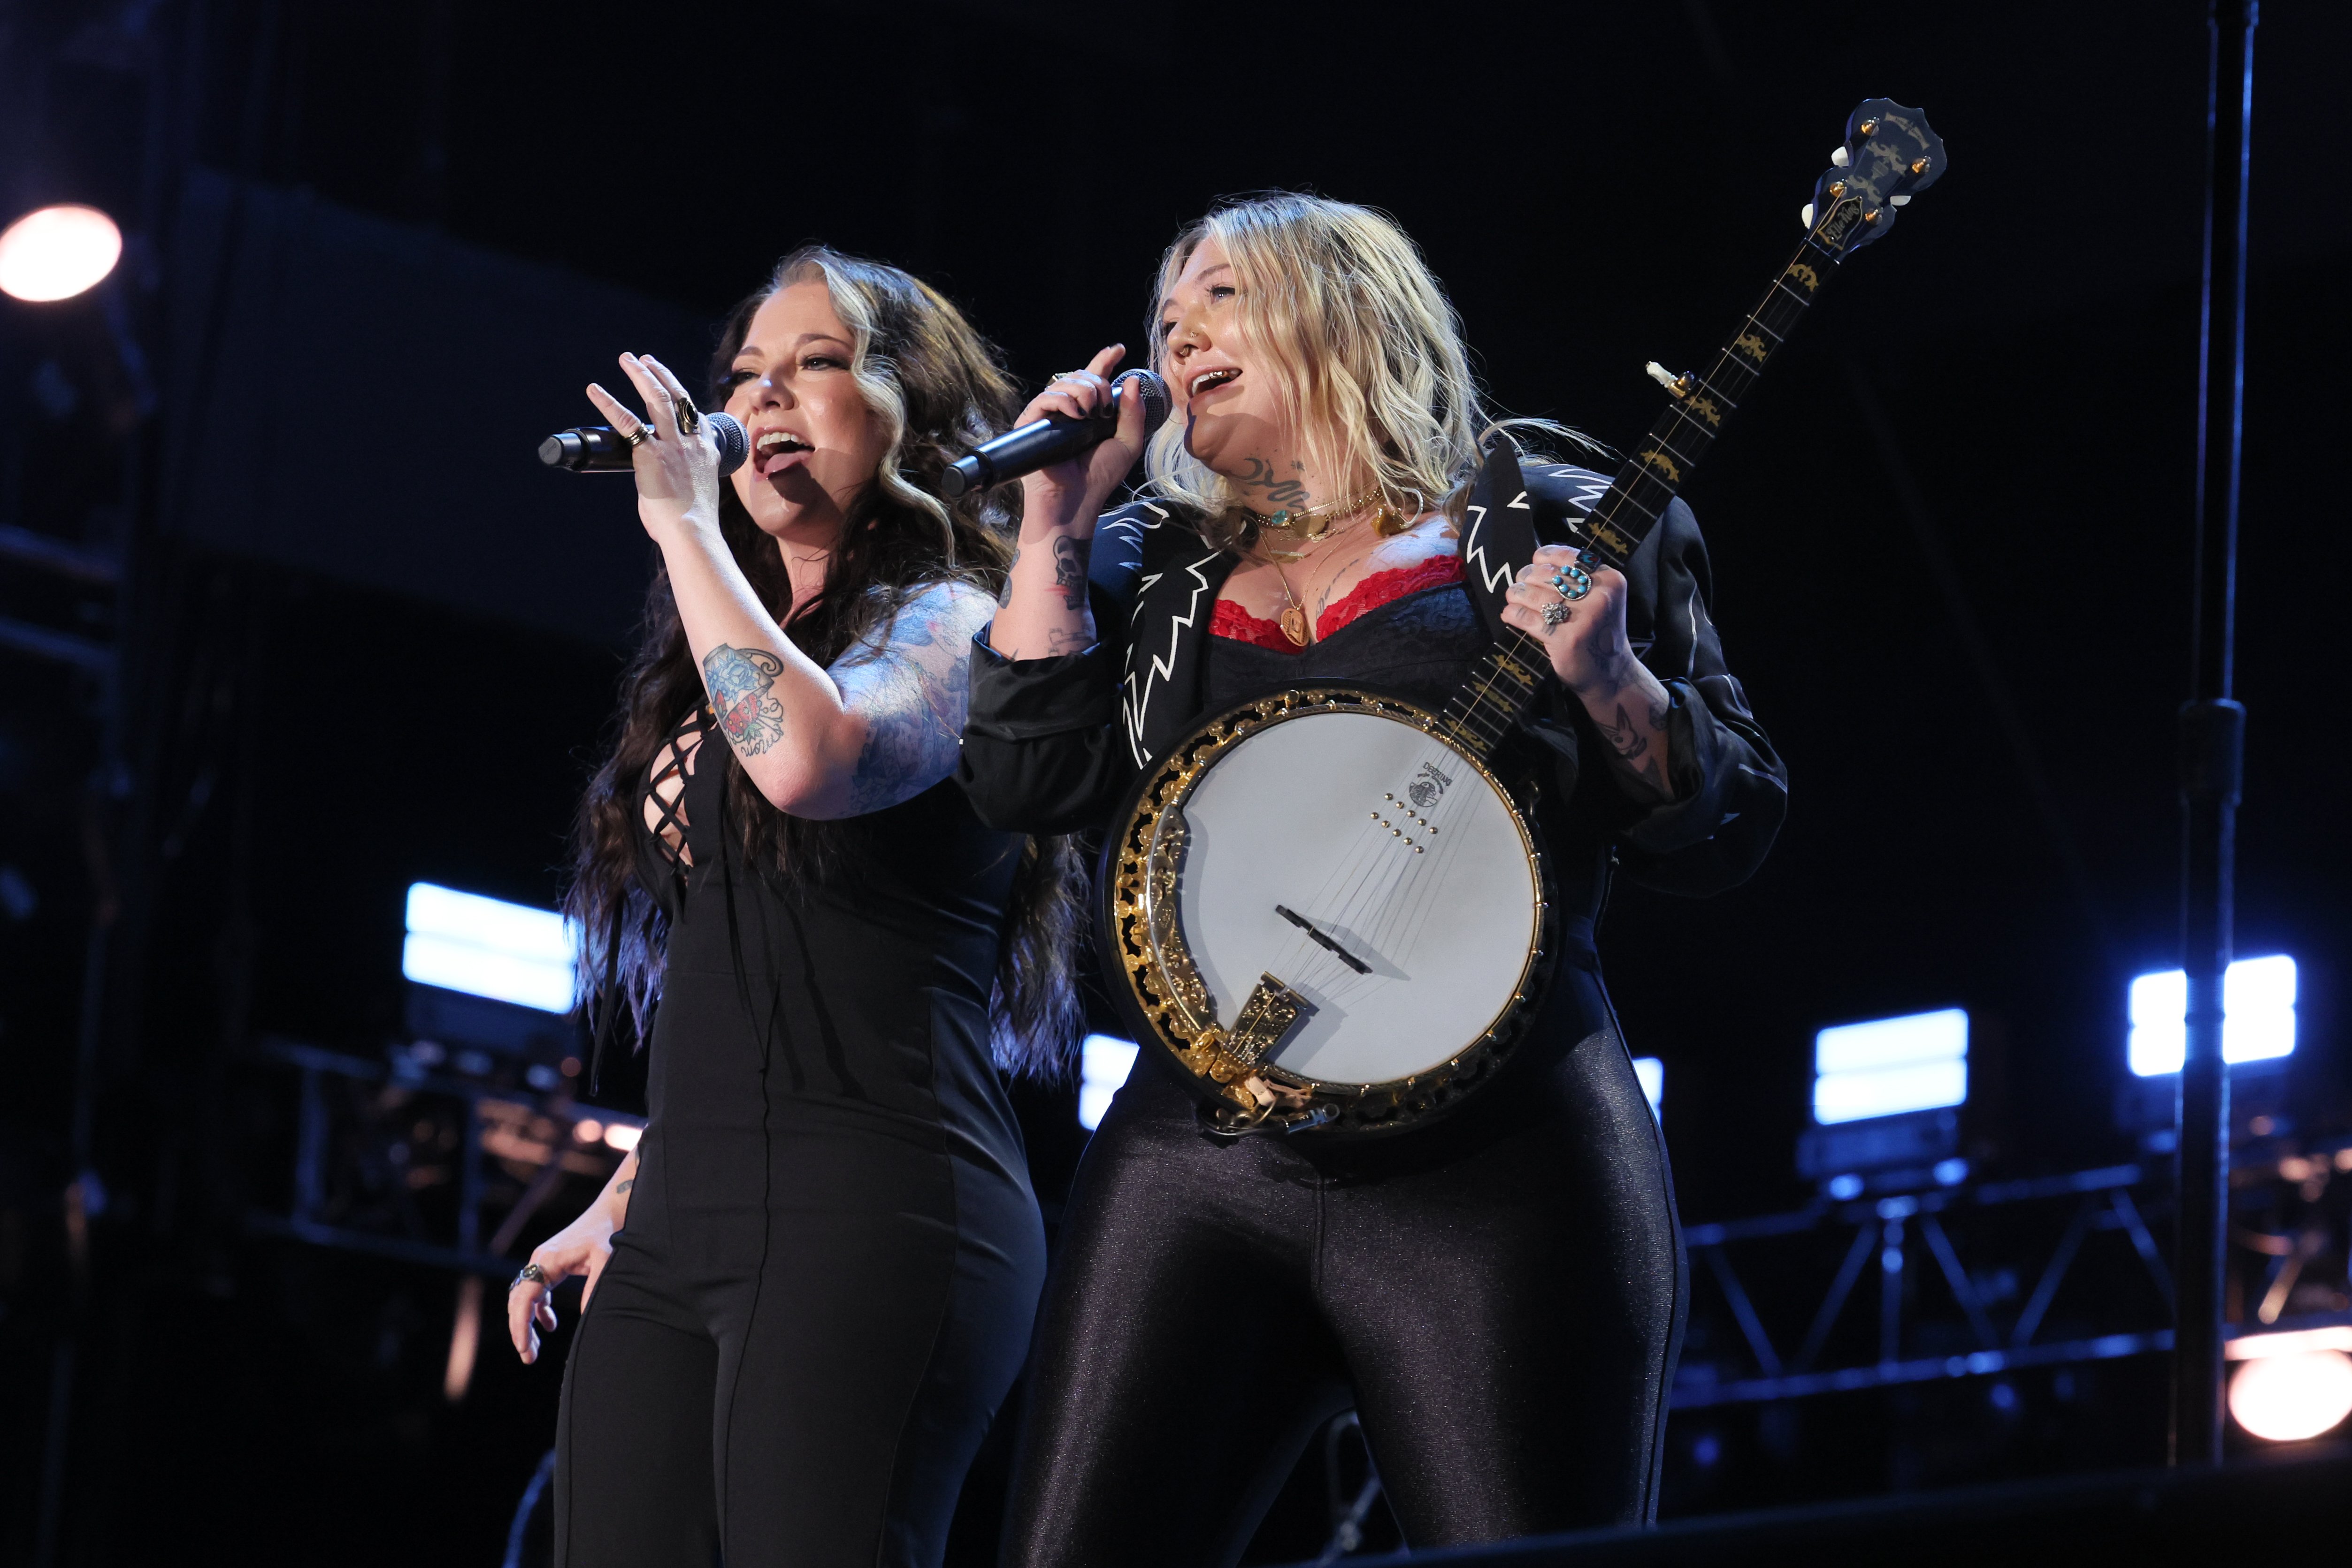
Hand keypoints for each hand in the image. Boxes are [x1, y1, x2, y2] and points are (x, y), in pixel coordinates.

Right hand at [507, 1206, 616, 1365]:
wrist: (609, 1212)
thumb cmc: (607, 1234)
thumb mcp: (604, 1260)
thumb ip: (594, 1288)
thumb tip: (587, 1317)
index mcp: (547, 1260)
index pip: (525, 1298)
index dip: (521, 1324)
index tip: (524, 1347)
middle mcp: (539, 1261)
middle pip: (518, 1301)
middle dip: (520, 1330)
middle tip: (528, 1357)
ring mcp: (542, 1263)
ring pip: (524, 1299)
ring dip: (527, 1323)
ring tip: (534, 1349)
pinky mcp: (550, 1267)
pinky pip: (537, 1293)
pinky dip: (540, 1311)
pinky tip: (551, 1326)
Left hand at [585, 352, 722, 541]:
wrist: (692, 531)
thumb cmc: (691, 524)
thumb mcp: (695, 495)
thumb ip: (680, 482)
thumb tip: (660, 489)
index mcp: (707, 453)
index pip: (698, 417)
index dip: (683, 397)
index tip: (670, 384)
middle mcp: (692, 443)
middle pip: (677, 397)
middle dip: (660, 374)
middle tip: (644, 360)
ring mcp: (673, 446)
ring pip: (657, 398)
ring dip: (640, 374)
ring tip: (628, 359)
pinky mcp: (650, 454)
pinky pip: (626, 422)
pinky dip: (608, 403)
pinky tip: (594, 390)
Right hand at [1015, 344, 1152, 535]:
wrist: (1075, 502)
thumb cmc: (1099, 478)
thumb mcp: (1127, 444)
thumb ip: (1133, 413)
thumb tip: (1131, 380)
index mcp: (1089, 415)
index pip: (1093, 380)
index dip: (1104, 361)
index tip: (1118, 350)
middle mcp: (1068, 412)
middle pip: (1080, 377)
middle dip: (1097, 382)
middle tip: (1105, 405)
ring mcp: (1049, 417)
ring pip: (1063, 382)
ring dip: (1084, 390)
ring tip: (1092, 411)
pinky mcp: (1032, 425)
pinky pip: (1045, 398)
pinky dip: (1063, 399)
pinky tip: (1076, 413)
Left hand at [1502, 545, 1641, 695]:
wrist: (1610, 674)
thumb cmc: (1598, 632)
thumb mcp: (1600, 599)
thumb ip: (1576, 580)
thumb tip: (1534, 565)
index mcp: (1609, 580)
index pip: (1567, 556)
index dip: (1543, 558)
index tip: (1535, 565)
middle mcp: (1599, 596)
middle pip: (1546, 574)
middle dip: (1526, 578)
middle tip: (1520, 587)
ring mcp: (1583, 618)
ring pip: (1534, 594)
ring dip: (1516, 594)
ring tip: (1513, 598)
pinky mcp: (1565, 639)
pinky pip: (1526, 618)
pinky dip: (1513, 614)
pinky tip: (1509, 614)